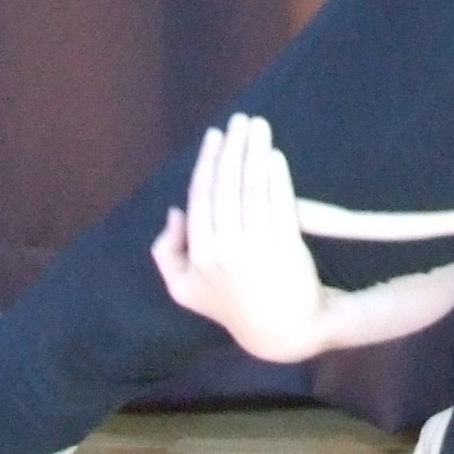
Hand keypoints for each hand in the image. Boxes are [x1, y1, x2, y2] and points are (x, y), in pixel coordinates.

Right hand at [150, 114, 328, 363]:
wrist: (279, 333)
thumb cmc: (231, 305)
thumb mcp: (184, 289)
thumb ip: (167, 253)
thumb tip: (174, 212)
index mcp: (197, 255)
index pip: (202, 197)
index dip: (208, 162)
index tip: (216, 135)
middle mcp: (224, 251)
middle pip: (227, 187)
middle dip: (233, 148)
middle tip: (241, 120)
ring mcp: (256, 251)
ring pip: (253, 190)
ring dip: (255, 153)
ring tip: (259, 127)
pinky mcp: (286, 250)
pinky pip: (280, 206)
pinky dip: (278, 178)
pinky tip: (276, 156)